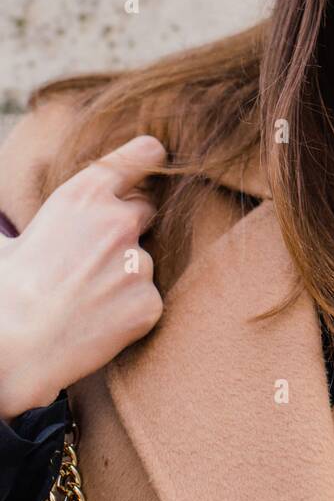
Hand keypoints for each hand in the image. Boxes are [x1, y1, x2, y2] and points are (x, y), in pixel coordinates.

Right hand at [0, 134, 167, 420]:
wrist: (14, 346)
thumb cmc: (5, 290)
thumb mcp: (8, 242)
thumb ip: (22, 224)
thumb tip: (11, 231)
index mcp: (84, 195)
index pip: (144, 154)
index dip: (148, 159)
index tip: (153, 160)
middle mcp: (119, 221)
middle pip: (147, 210)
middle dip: (129, 227)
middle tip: (95, 256)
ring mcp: (139, 262)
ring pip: (142, 262)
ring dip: (124, 276)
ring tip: (84, 299)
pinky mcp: (150, 302)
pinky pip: (146, 301)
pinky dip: (128, 312)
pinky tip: (96, 323)